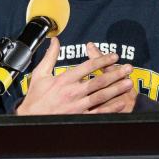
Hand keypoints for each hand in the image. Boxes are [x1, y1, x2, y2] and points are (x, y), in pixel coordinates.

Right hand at [16, 38, 133, 114]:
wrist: (30, 118)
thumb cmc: (35, 97)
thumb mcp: (40, 74)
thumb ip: (50, 56)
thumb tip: (55, 40)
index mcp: (64, 79)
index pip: (87, 66)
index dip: (102, 60)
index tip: (113, 56)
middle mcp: (72, 92)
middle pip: (98, 81)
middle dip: (115, 73)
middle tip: (128, 68)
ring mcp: (76, 106)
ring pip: (101, 96)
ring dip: (116, 89)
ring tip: (128, 83)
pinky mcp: (78, 117)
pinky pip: (98, 112)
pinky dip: (110, 108)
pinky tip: (120, 102)